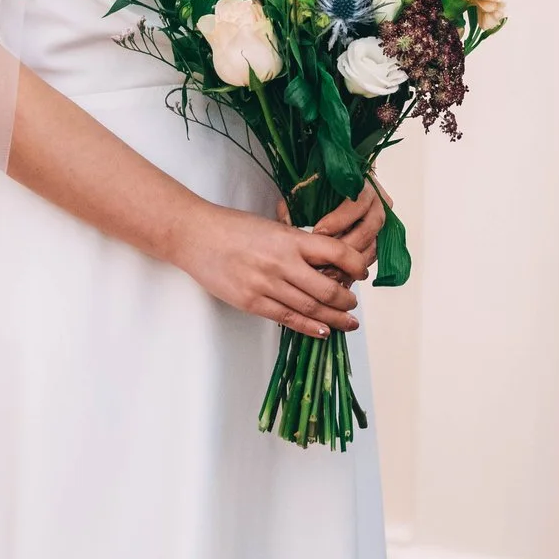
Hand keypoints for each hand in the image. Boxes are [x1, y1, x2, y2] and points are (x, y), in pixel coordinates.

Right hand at [172, 202, 368, 336]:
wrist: (195, 236)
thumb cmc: (232, 227)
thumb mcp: (272, 226)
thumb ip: (297, 243)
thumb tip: (325, 262)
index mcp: (290, 239)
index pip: (336, 252)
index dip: (356, 264)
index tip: (363, 272)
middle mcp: (282, 263)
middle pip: (327, 288)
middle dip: (347, 300)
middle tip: (354, 304)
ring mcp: (266, 285)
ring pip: (311, 308)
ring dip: (334, 318)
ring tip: (347, 323)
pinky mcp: (252, 302)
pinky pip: (288, 319)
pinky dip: (309, 327)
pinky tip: (323, 331)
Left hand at [282, 184, 387, 276]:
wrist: (336, 194)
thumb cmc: (321, 192)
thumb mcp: (306, 193)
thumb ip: (298, 203)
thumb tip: (285, 219)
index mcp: (363, 186)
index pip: (358, 203)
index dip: (340, 219)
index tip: (319, 231)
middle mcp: (376, 205)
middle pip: (369, 228)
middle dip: (345, 245)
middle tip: (323, 257)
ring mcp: (379, 226)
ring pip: (373, 246)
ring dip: (351, 262)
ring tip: (328, 271)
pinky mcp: (377, 242)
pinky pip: (370, 259)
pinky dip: (354, 269)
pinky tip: (337, 276)